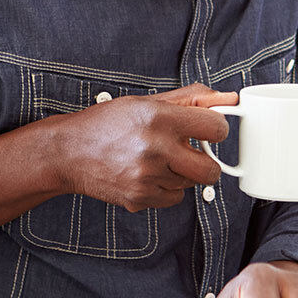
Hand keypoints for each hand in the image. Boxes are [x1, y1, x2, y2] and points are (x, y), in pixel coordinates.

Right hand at [51, 82, 237, 209]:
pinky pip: (173, 198)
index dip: (217, 130)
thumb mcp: (147, 101)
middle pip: (210, 170)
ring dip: (182, 174)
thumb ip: (192, 99)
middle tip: (192, 153)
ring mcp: (146, 177)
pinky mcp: (138, 199)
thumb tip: (229, 98)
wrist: (68, 152)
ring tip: (158, 159)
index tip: (209, 131)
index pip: (216, 129)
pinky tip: (148, 174)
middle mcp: (154, 149)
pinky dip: (167, 188)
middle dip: (206, 162)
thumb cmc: (107, 123)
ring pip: (190, 185)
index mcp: (159, 118)